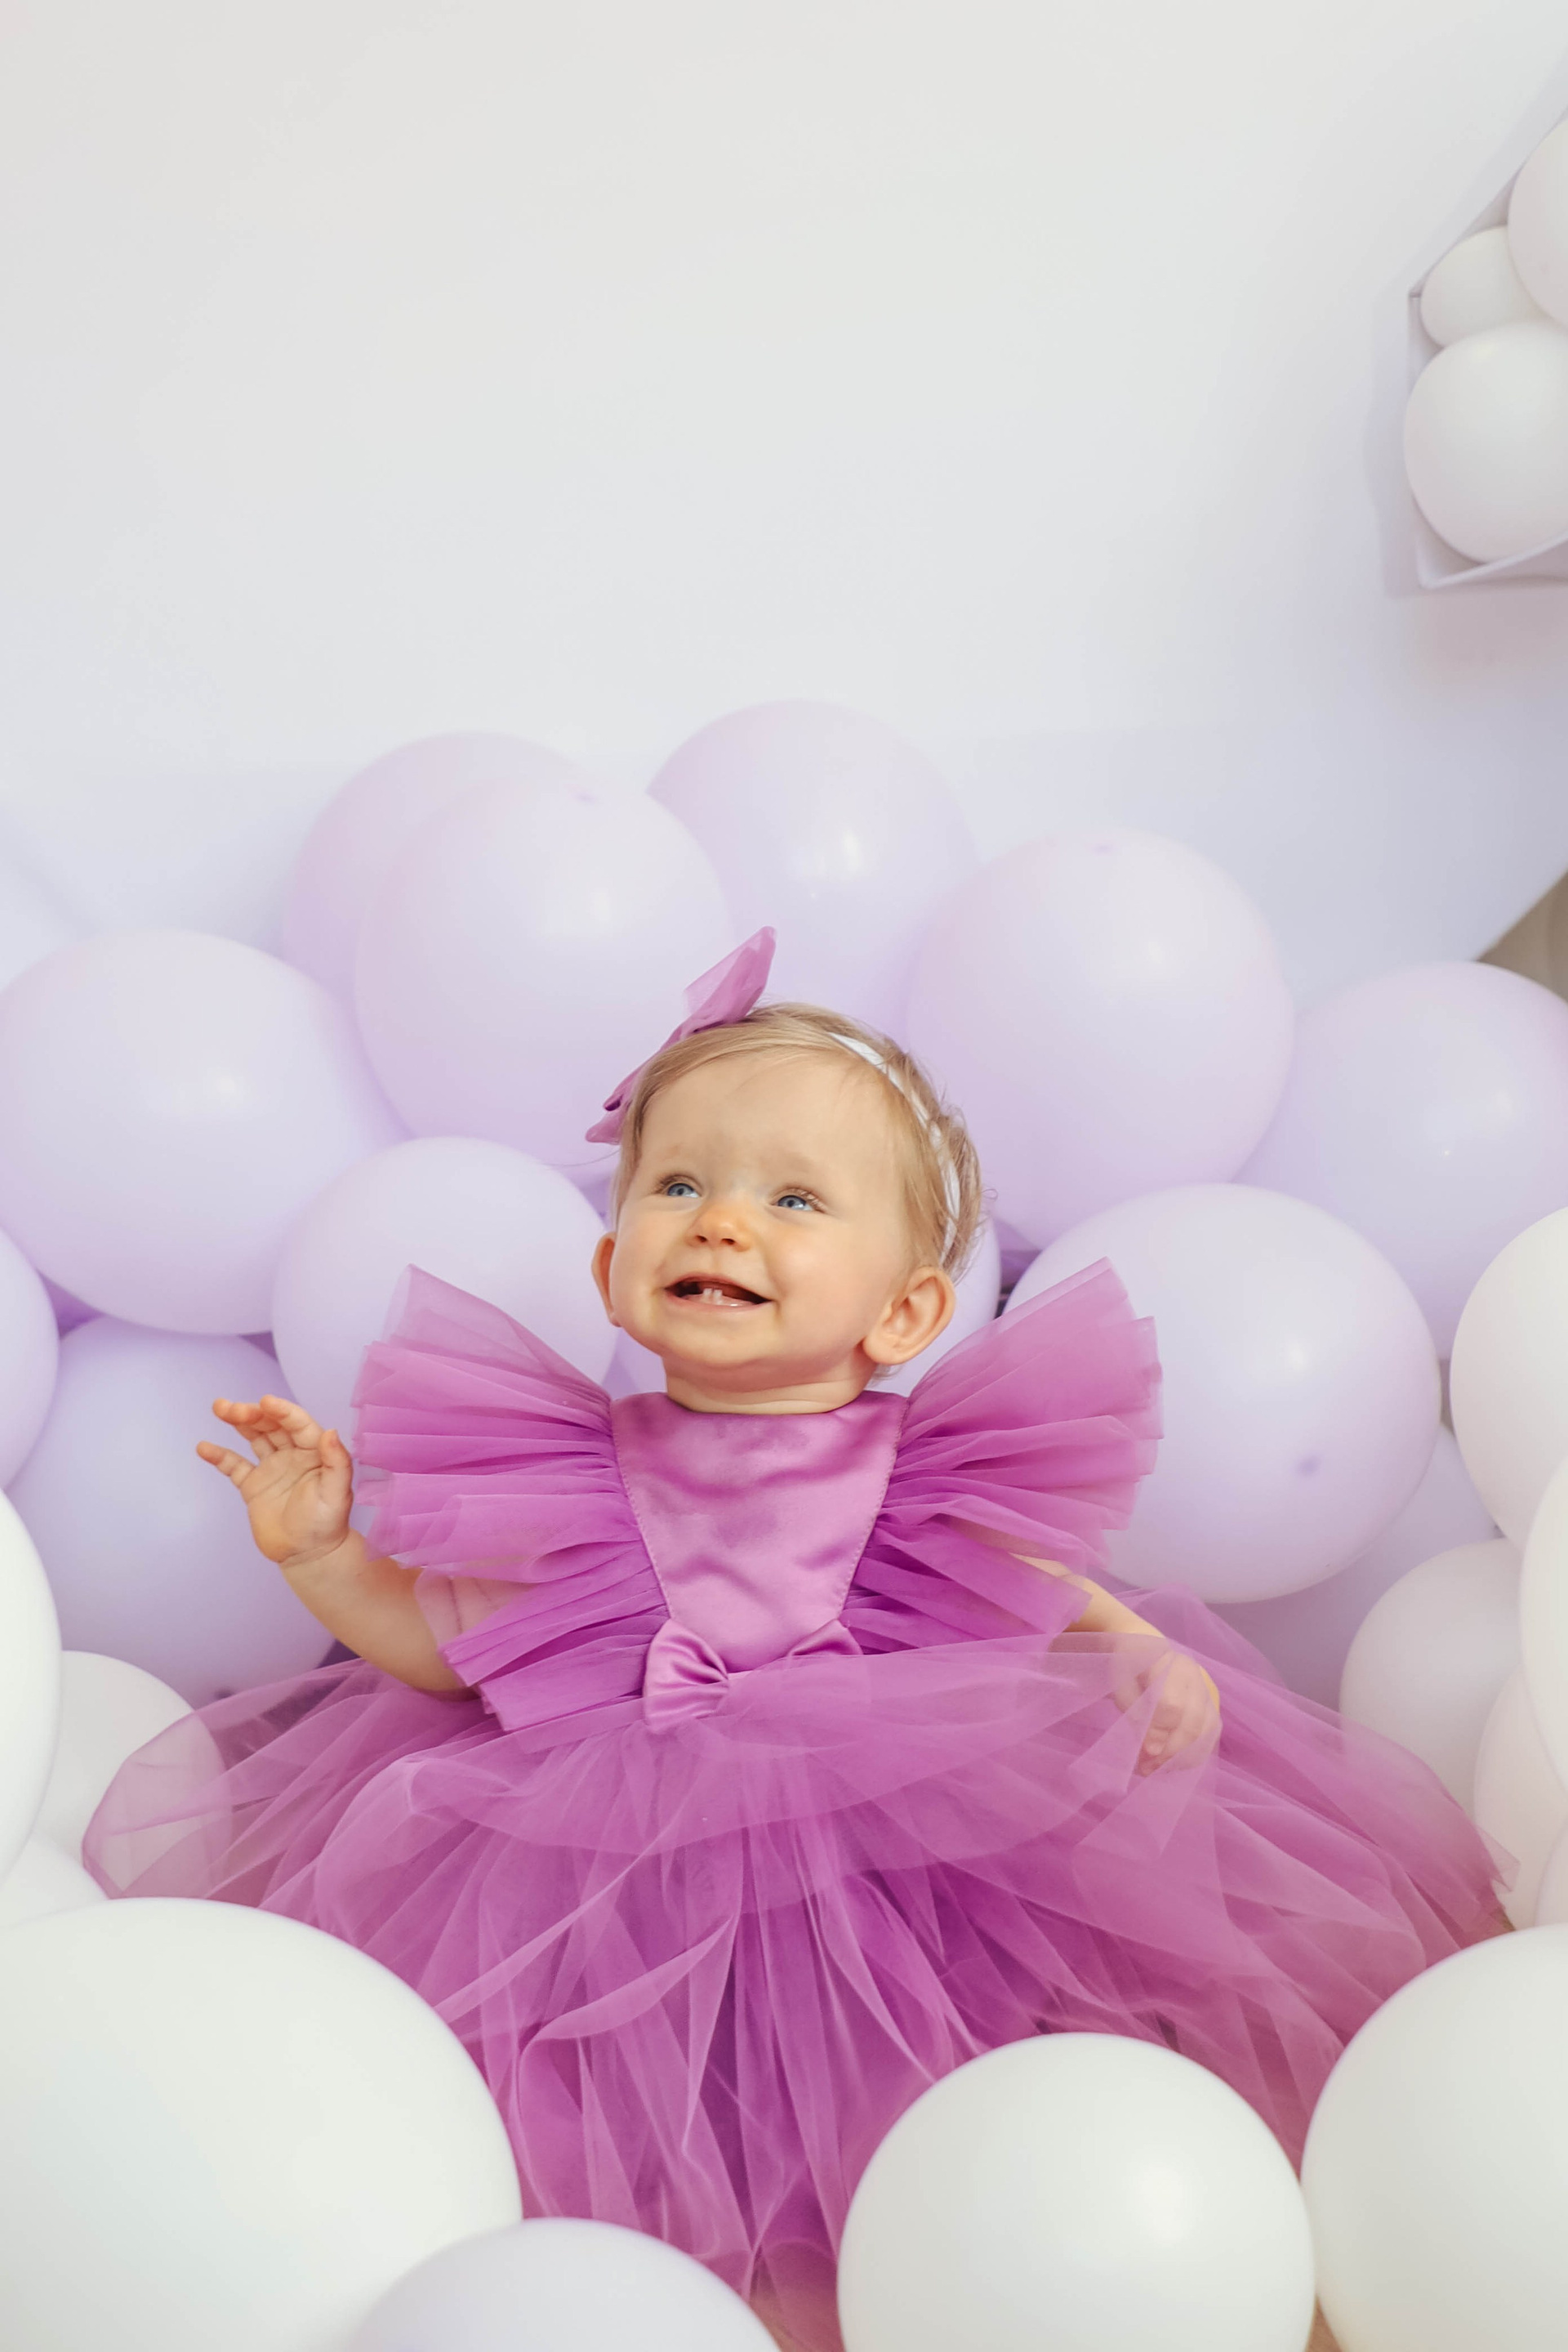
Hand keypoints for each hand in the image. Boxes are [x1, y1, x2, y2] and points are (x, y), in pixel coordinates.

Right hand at [198, 1395, 353, 1569]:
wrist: (307, 1555)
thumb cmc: (327, 1523)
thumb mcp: (337, 1493)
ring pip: (254, 1437)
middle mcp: (292, 1454)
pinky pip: (234, 1466)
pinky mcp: (253, 1485)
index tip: (266, 1401)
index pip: (298, 1424)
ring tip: (220, 1408)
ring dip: (238, 1422)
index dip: (283, 1411)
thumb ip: (337, 1462)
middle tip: (233, 1409)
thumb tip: (331, 1430)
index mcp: (314, 1452)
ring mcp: (271, 1468)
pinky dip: (220, 1456)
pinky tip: (204, 1447)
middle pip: (271, 1426)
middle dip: (253, 1414)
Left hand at [1118, 1648, 1220, 1774]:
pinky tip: (1173, 1763)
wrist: (1145, 1649)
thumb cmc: (1128, 1668)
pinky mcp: (1212, 1705)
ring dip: (1183, 1758)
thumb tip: (1154, 1750)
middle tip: (1147, 1767)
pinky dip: (1194, 1754)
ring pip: (1207, 1732)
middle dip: (1171, 1752)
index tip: (1144, 1751)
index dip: (1158, 1732)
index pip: (1171, 1704)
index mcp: (1170, 1664)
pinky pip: (1211, 1735)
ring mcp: (1207, 1690)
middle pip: (1193, 1722)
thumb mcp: (1122, 1687)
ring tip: (1157, 1769)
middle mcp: (1195, 1676)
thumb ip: (1137, 1715)